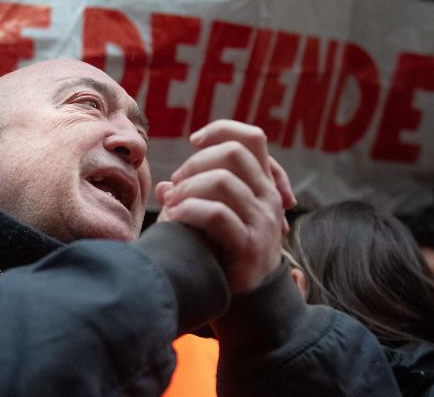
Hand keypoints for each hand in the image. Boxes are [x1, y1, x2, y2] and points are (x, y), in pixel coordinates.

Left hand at [155, 120, 295, 293]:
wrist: (249, 302)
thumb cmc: (225, 253)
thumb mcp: (213, 218)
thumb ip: (194, 196)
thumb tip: (165, 186)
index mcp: (262, 184)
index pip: (251, 137)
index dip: (221, 130)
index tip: (194, 141)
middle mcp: (268, 197)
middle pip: (233, 153)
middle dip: (196, 163)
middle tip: (177, 186)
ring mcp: (262, 220)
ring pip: (223, 180)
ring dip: (188, 189)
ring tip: (174, 206)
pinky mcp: (250, 244)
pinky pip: (217, 214)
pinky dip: (190, 211)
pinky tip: (177, 219)